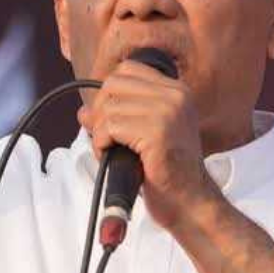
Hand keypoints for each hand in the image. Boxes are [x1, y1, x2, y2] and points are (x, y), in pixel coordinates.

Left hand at [77, 61, 215, 230]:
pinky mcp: (157, 132)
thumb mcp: (143, 135)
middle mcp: (176, 96)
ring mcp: (168, 112)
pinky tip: (112, 156)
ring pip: (108, 107)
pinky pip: (109, 127)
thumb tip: (83, 111)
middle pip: (114, 84)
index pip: (128, 70)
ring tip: (112, 151)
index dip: (110, 93)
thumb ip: (117, 117)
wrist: (189, 202)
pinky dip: (101, 144)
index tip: (110, 118)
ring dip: (100, 132)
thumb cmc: (168, 172)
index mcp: (177, 91)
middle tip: (107, 137)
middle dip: (101, 111)